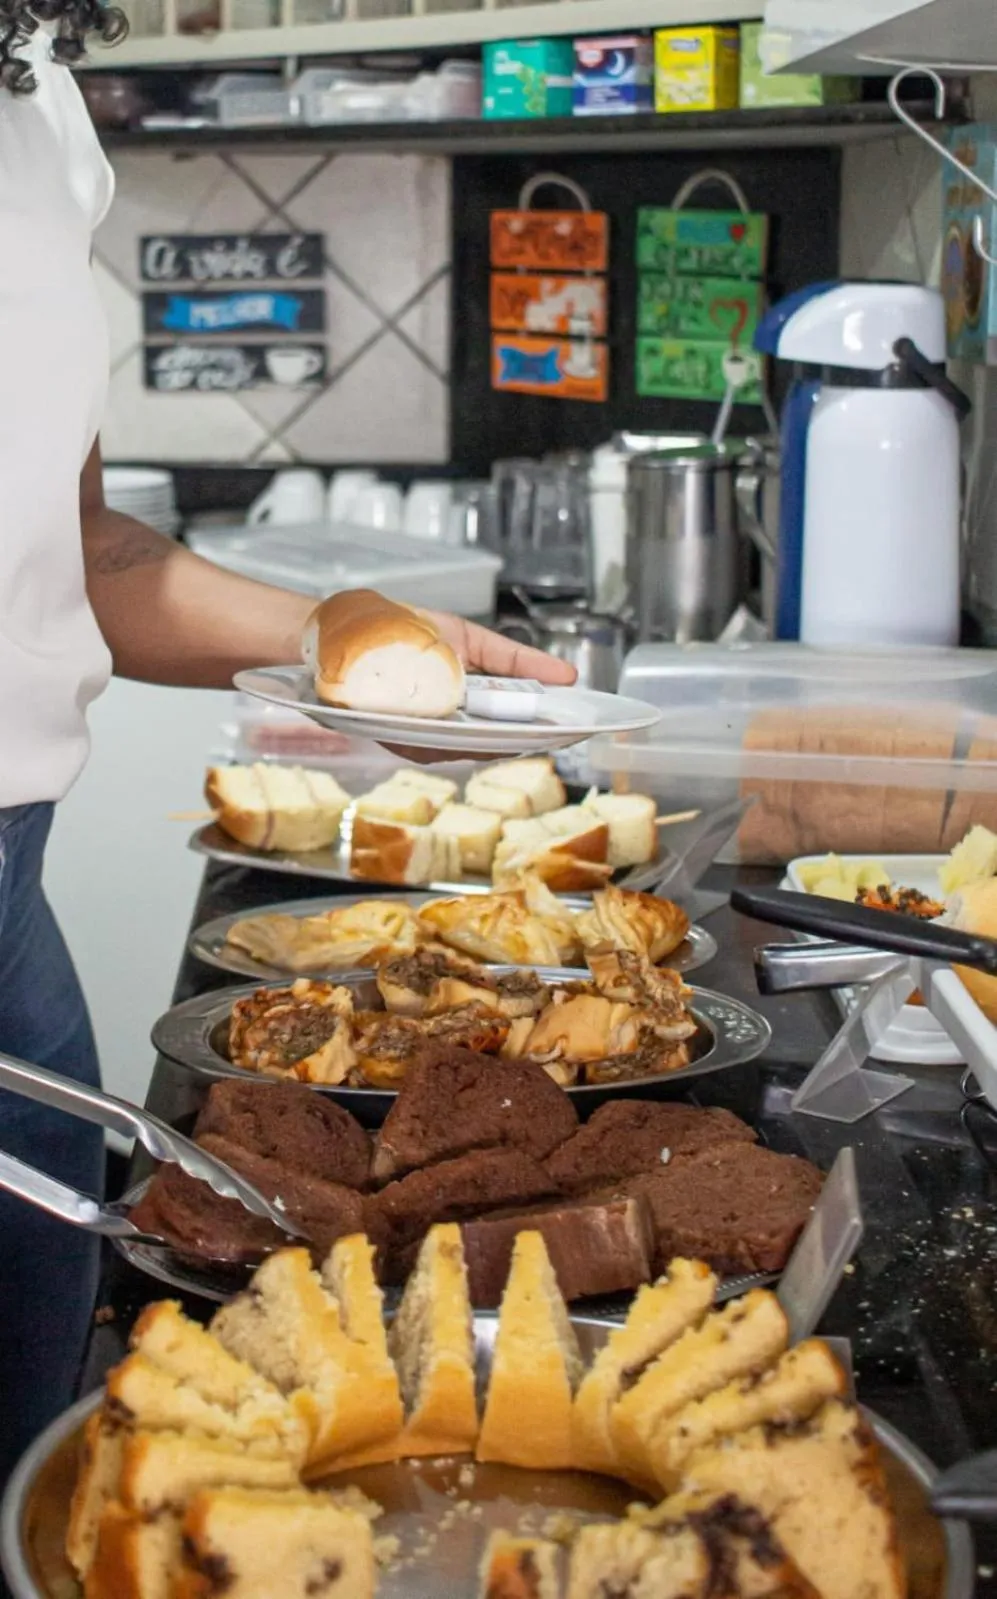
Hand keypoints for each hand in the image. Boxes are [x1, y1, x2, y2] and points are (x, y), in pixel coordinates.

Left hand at [382, 610, 576, 762]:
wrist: (347, 627)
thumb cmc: (405, 630)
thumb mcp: (471, 638)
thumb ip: (514, 659)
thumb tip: (566, 676)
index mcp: (469, 707)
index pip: (515, 727)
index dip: (548, 729)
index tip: (580, 726)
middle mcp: (448, 729)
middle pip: (499, 743)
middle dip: (533, 736)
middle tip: (567, 729)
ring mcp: (425, 738)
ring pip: (472, 749)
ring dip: (502, 742)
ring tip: (536, 729)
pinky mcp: (400, 738)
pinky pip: (437, 746)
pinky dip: (463, 741)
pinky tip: (485, 730)